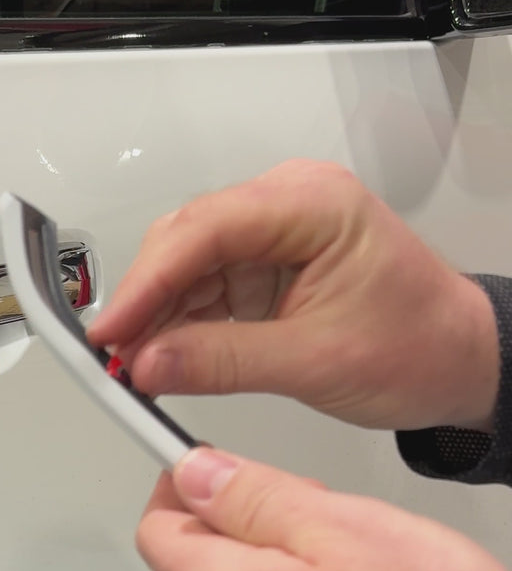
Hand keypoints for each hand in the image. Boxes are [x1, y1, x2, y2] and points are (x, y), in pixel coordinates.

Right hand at [89, 160, 498, 432]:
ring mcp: (276, 233)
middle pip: (187, 240)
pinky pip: (206, 286)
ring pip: (188, 265)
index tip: (111, 329)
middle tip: (113, 355)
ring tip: (132, 365)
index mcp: (314, 205)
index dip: (147, 281)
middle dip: (145, 300)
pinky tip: (159, 355)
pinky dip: (179, 323)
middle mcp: (290, 205)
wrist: (459, 362)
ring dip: (157, 315)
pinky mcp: (267, 264)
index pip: (206, 229)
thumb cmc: (419, 345)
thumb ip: (223, 362)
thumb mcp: (316, 362)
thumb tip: (149, 364)